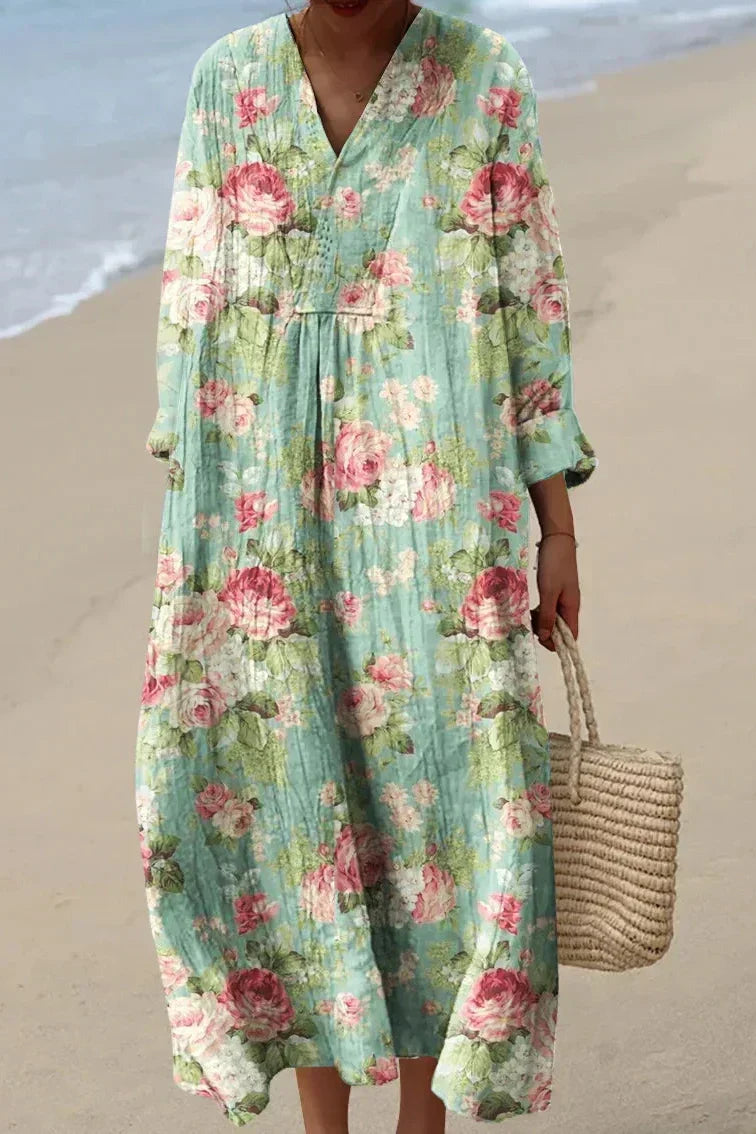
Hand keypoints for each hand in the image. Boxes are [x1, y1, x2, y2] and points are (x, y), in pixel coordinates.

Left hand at [530, 534, 579, 651]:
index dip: (557, 644)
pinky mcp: (557, 590)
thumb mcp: (548, 592)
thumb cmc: (554, 564)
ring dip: (543, 622)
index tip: (540, 641)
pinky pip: (550, 608)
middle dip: (547, 632)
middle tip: (530, 627)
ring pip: (555, 619)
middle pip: (562, 629)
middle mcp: (570, 605)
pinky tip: (532, 609)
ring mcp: (564, 597)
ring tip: (529, 617)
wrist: (557, 539)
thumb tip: (546, 637)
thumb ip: (547, 615)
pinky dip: (542, 611)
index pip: (571, 636)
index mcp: (572, 608)